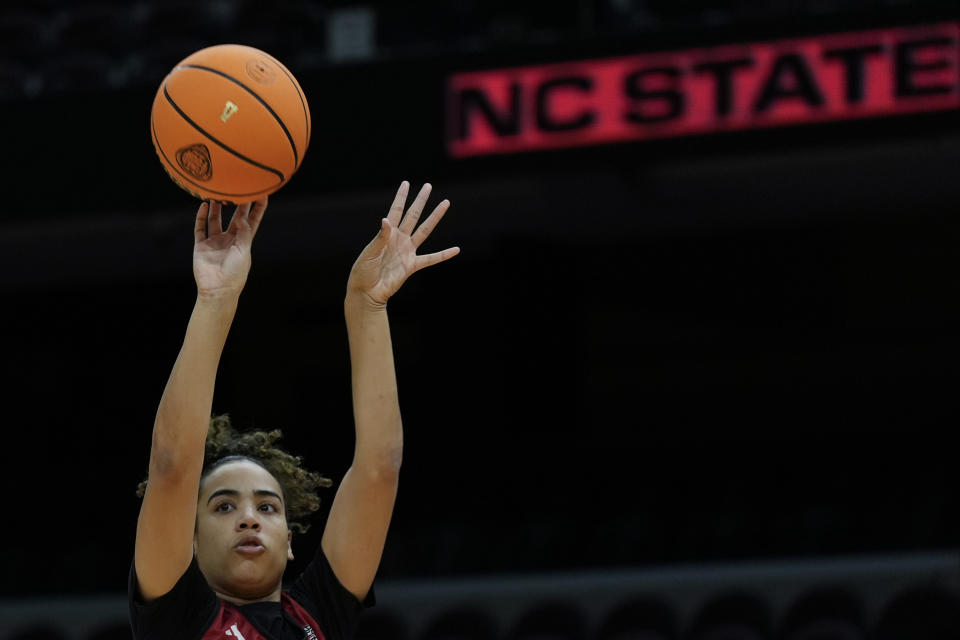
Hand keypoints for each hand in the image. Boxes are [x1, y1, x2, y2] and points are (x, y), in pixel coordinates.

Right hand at [193, 198, 266, 298]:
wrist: (218, 290)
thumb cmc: (235, 274)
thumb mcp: (244, 252)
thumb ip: (244, 233)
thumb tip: (242, 216)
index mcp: (244, 242)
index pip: (252, 221)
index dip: (257, 208)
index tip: (262, 193)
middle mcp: (229, 240)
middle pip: (234, 218)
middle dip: (237, 204)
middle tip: (238, 187)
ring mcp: (215, 242)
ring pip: (215, 220)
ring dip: (217, 208)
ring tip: (218, 193)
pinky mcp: (201, 246)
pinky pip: (200, 229)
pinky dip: (201, 217)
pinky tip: (204, 206)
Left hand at [347, 182, 458, 306]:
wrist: (367, 292)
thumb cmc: (363, 272)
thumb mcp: (369, 253)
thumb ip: (380, 238)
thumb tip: (386, 220)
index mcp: (387, 234)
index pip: (395, 211)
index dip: (401, 198)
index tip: (406, 184)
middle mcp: (399, 239)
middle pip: (413, 216)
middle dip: (420, 201)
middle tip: (428, 186)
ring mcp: (407, 252)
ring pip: (424, 231)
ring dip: (435, 217)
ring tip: (445, 204)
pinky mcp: (412, 266)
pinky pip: (431, 259)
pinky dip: (444, 255)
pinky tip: (456, 250)